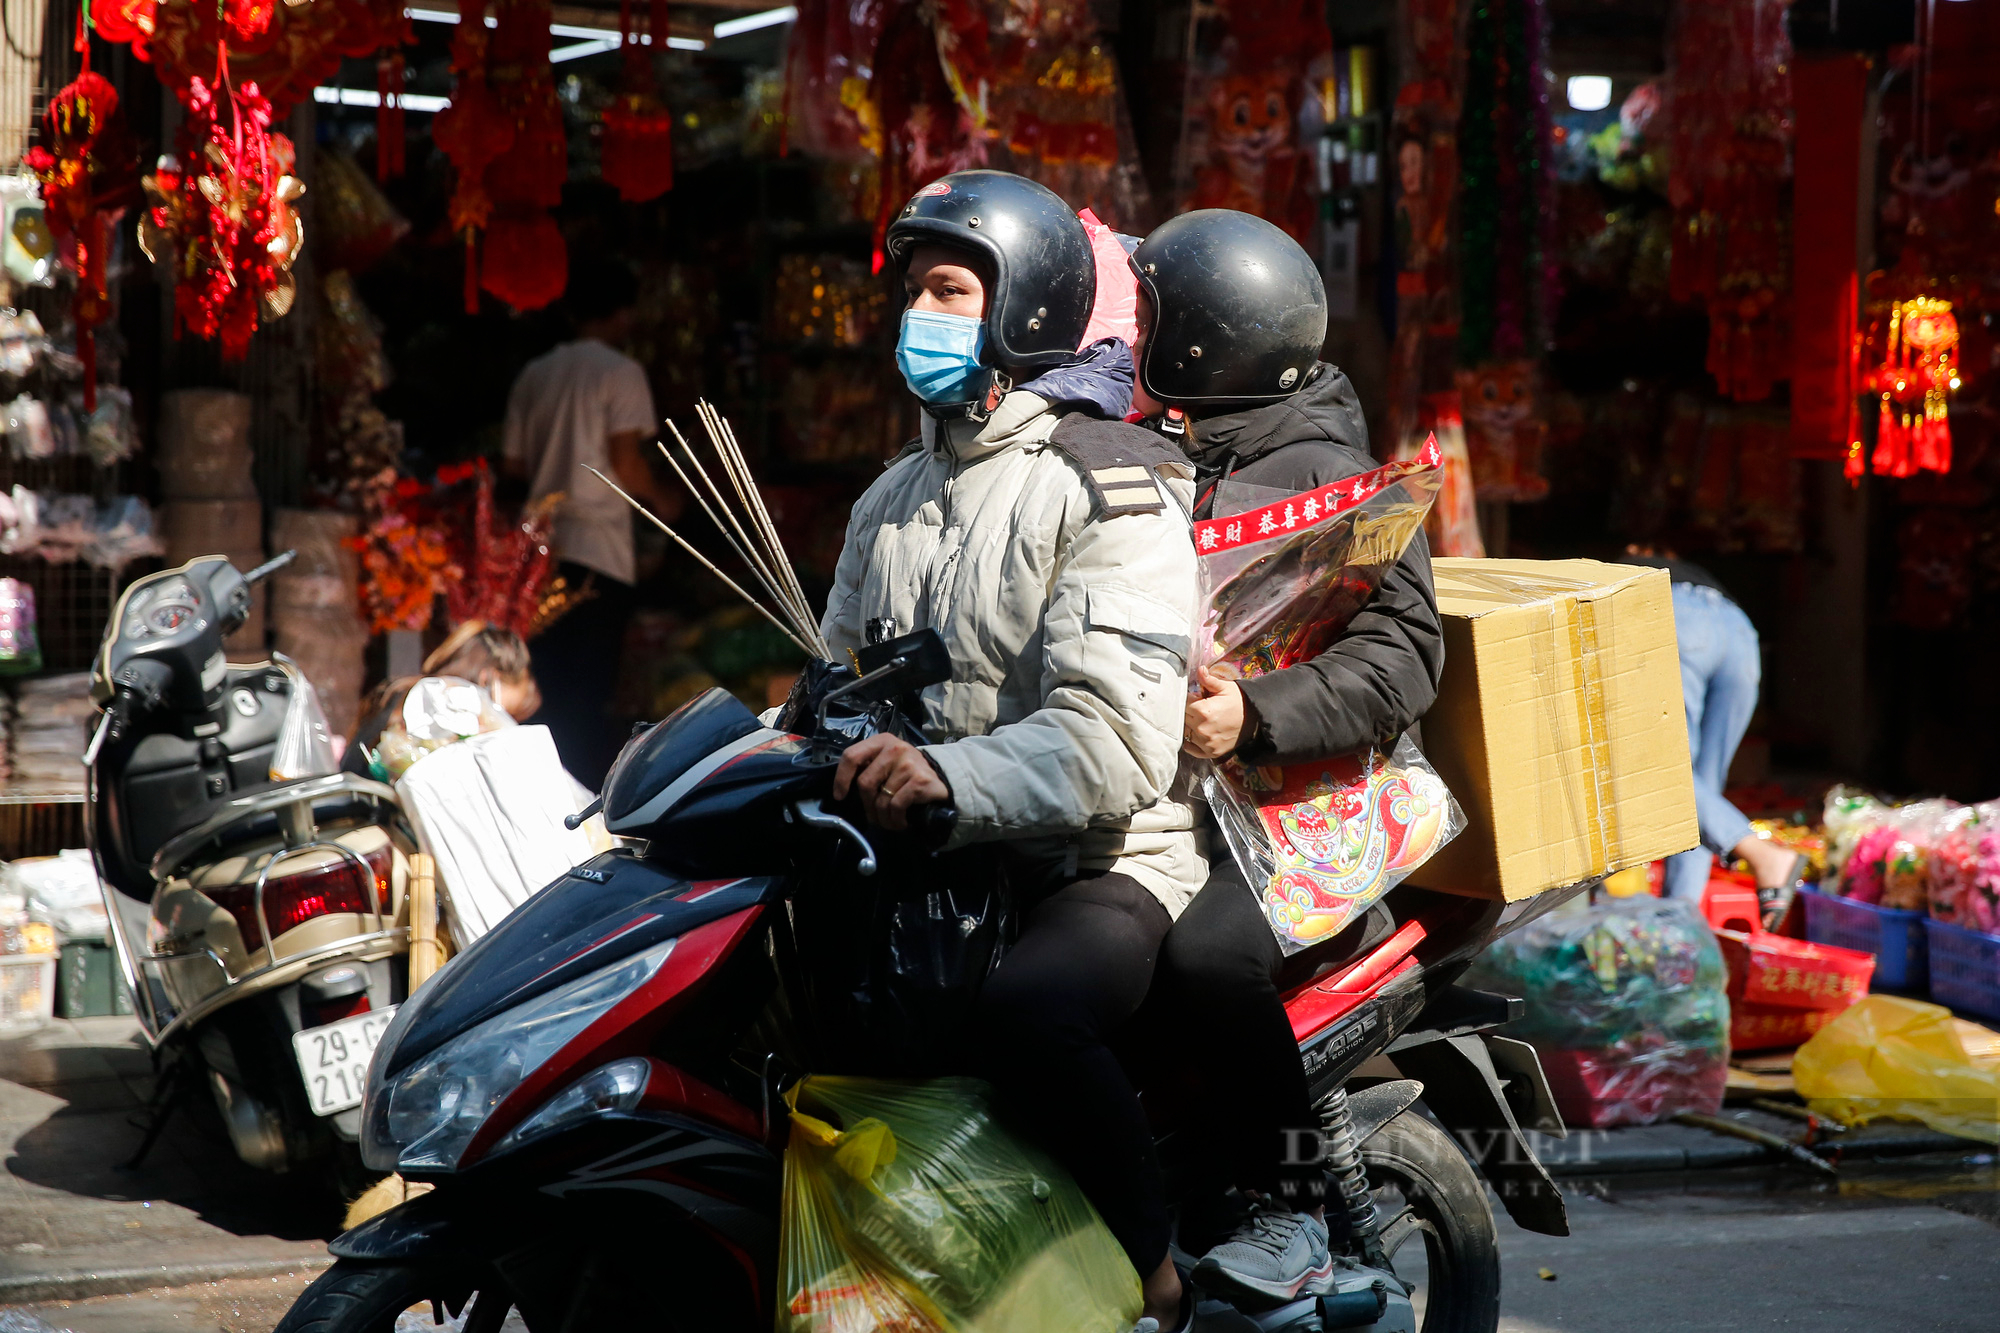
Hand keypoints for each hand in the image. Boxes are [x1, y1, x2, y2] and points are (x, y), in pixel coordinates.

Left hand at [831, 733, 949, 830]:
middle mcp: (895, 748)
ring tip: (889, 822)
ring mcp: (909, 763)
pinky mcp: (919, 780)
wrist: (940, 782)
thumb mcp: (886, 763)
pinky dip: (896, 820)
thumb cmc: (905, 775)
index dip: (841, 778)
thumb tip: (842, 789)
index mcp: (882, 741)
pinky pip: (896, 806)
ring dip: (883, 818)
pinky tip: (901, 821)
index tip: (840, 796)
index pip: (852, 756)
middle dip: (867, 806)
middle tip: (874, 816)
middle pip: (865, 783)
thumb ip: (867, 767)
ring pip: (881, 799)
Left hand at [1183, 665, 1247, 759]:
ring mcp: (1206, 742)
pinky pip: (1190, 748)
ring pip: (1186, 732)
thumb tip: (1199, 669)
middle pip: (1182, 718)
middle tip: (1199, 709)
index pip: (1183, 704)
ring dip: (1190, 726)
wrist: (1256, 719)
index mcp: (1203, 710)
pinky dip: (1191, 742)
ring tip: (1202, 720)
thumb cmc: (1239, 701)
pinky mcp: (1210, 752)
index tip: (1196, 698)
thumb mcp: (1225, 687)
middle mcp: (1202, 728)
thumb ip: (1208, 680)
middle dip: (1188, 712)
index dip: (1189, 700)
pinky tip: (1198, 734)